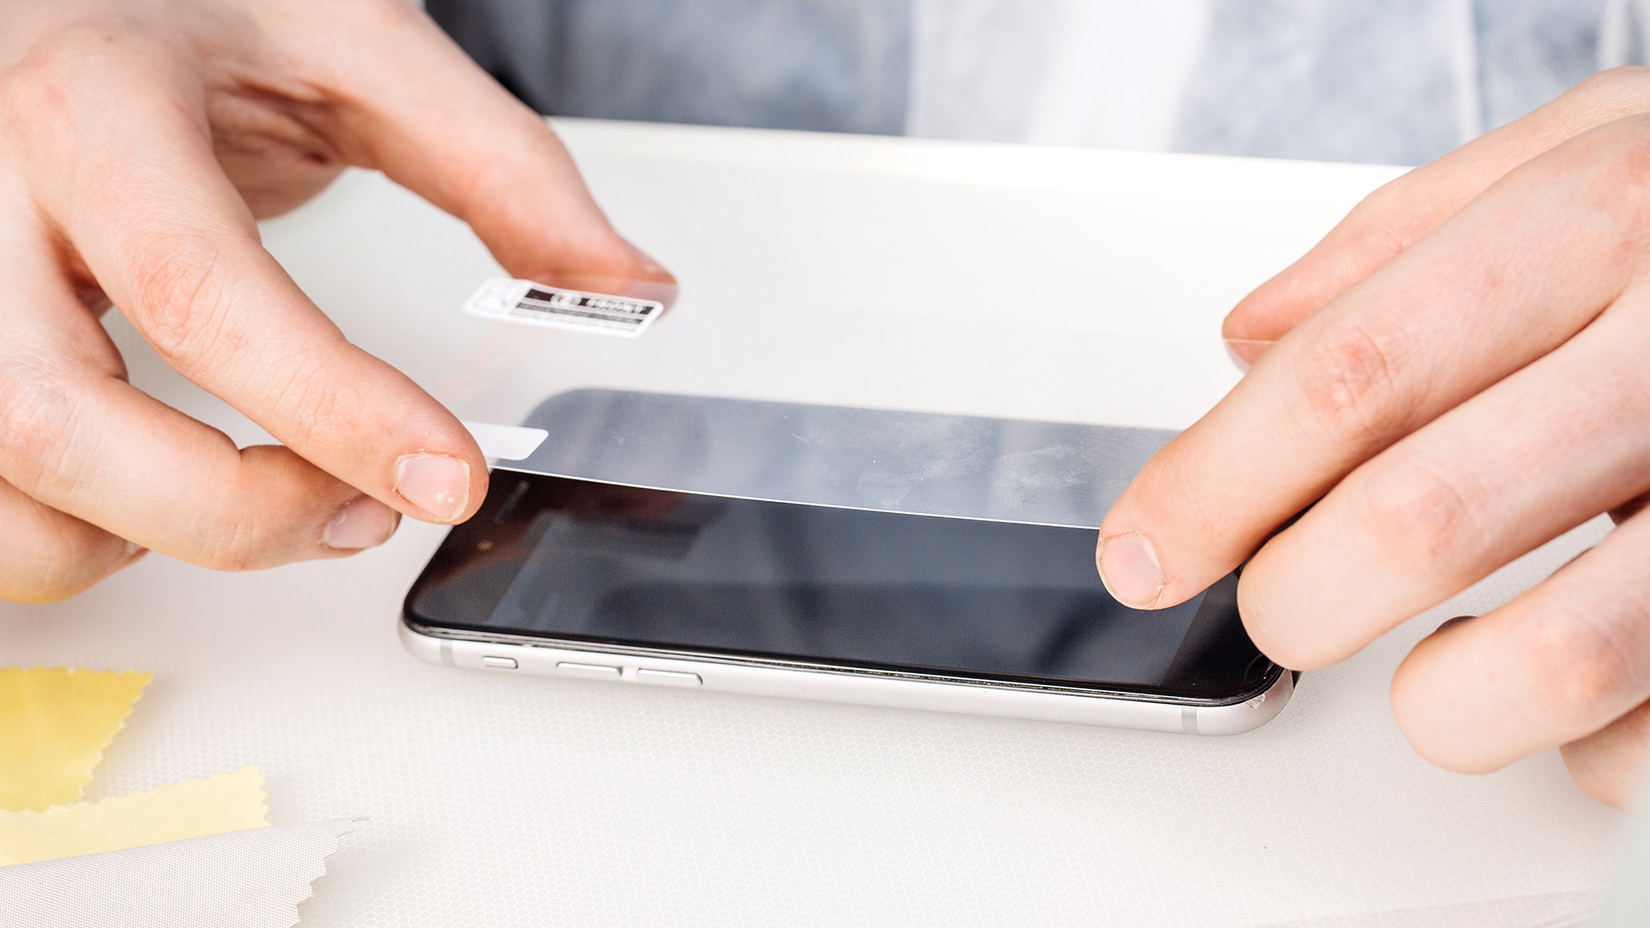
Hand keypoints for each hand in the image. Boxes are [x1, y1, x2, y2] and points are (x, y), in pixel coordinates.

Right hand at [0, 0, 670, 601]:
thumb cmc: (187, 10)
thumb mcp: (356, 45)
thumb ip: (500, 168)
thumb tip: (620, 283)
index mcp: (91, 107)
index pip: (202, 291)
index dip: (333, 408)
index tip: (445, 477)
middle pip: (60, 421)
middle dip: (231, 510)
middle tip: (359, 511)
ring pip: (0, 485)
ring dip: (143, 539)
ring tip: (265, 499)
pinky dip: (70, 539)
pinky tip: (155, 494)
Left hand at [1097, 67, 1649, 808]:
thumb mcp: (1599, 148)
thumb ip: (1406, 240)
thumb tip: (1248, 336)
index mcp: (1609, 220)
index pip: (1349, 371)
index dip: (1215, 479)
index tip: (1145, 547)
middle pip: (1426, 514)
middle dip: (1302, 594)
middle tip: (1281, 605)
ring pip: (1562, 660)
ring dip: (1443, 697)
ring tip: (1427, 668)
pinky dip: (1590, 745)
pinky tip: (1580, 685)